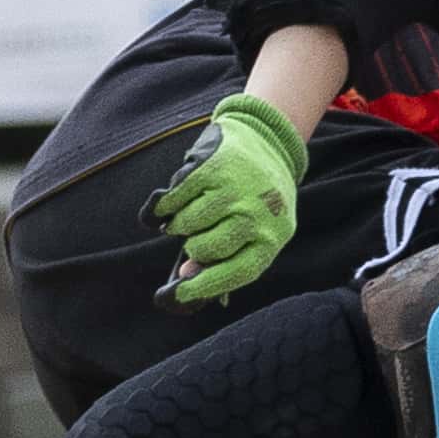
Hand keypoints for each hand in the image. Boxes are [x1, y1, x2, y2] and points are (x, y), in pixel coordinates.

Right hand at [148, 95, 306, 304]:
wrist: (268, 143)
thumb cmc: (258, 200)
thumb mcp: (256, 233)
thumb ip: (226, 260)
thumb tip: (186, 276)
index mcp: (272, 238)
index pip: (235, 273)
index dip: (203, 287)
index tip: (179, 294)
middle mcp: (256, 214)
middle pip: (204, 249)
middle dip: (193, 247)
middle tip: (197, 235)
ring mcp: (234, 189)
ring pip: (186, 223)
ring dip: (180, 223)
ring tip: (194, 212)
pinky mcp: (213, 167)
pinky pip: (174, 198)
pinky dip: (166, 205)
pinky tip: (171, 202)